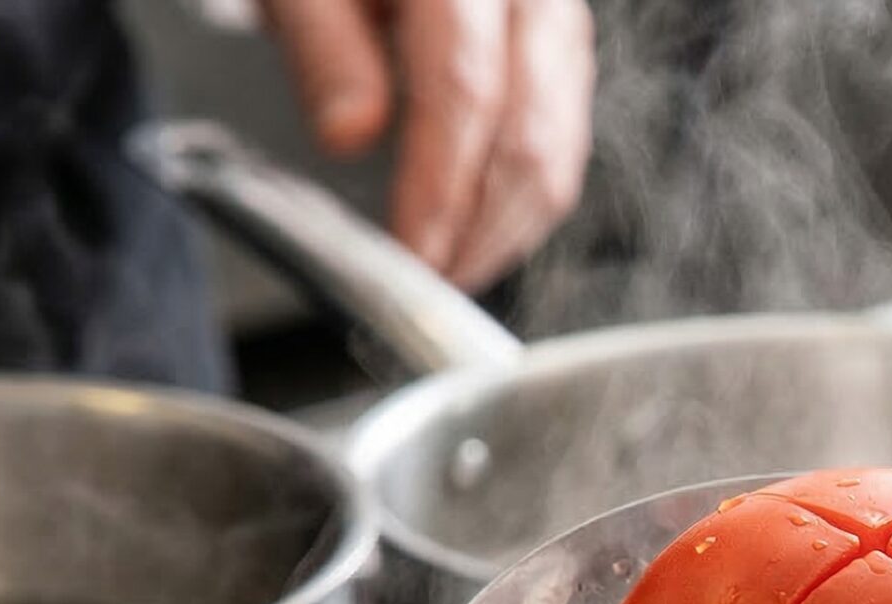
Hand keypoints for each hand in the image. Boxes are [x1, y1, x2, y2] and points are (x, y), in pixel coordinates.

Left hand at [262, 0, 594, 290]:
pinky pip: (566, 140)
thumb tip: (350, 136)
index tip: (414, 256)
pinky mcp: (563, 53)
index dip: (442, 187)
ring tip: (455, 270)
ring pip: (561, 149)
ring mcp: (559, 25)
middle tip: (433, 289)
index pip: (465, 93)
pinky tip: (483, 231)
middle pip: (531, 134)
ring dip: (510, 228)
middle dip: (483, 230)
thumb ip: (325, 50)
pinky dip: (526, 200)